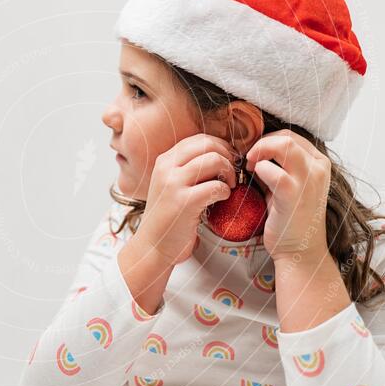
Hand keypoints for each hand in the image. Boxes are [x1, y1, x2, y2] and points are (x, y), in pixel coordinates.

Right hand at [136, 133, 237, 265]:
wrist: (152, 247)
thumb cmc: (168, 217)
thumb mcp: (170, 185)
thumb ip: (187, 168)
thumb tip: (221, 154)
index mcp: (164, 160)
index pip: (200, 139)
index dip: (221, 146)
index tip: (229, 161)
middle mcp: (166, 167)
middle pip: (208, 145)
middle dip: (228, 156)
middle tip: (232, 173)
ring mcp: (173, 184)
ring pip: (214, 160)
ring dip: (229, 173)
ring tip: (229, 186)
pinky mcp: (184, 202)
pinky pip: (216, 187)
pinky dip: (226, 192)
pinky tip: (221, 199)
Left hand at [245, 130, 330, 262]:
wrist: (300, 251)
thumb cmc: (290, 218)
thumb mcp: (288, 184)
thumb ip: (278, 165)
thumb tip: (255, 149)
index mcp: (319, 163)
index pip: (290, 136)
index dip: (267, 141)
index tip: (255, 156)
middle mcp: (318, 168)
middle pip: (286, 137)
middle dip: (261, 144)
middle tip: (249, 161)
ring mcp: (309, 180)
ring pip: (284, 145)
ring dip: (259, 152)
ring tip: (250, 167)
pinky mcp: (294, 195)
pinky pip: (272, 171)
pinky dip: (258, 170)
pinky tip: (252, 179)